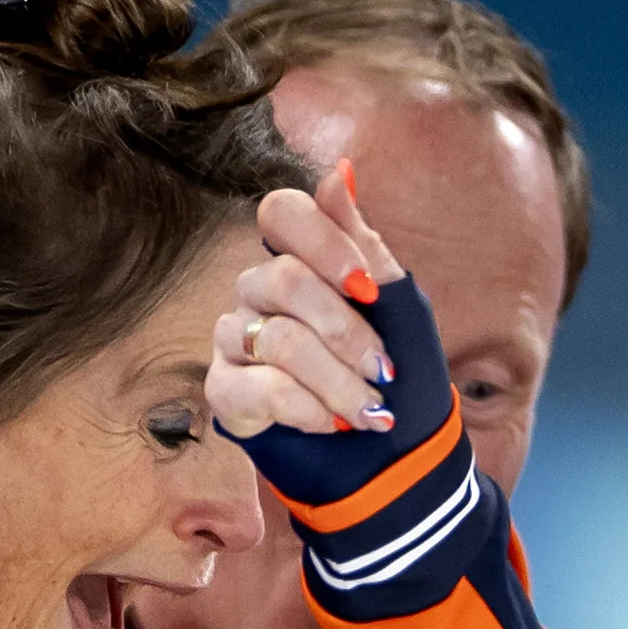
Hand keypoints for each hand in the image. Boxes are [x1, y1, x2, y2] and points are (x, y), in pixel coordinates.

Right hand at [208, 164, 407, 442]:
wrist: (398, 456)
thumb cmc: (400, 376)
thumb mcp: (401, 310)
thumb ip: (364, 244)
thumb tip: (339, 172)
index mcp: (302, 261)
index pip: (282, 212)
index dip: (324, 244)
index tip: (368, 290)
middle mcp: (258, 291)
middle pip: (283, 279)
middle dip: (346, 332)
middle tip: (384, 370)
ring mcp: (234, 338)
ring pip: (276, 338)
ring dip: (339, 382)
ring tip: (371, 410)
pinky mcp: (226, 390)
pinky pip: (257, 387)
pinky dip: (309, 409)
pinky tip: (333, 423)